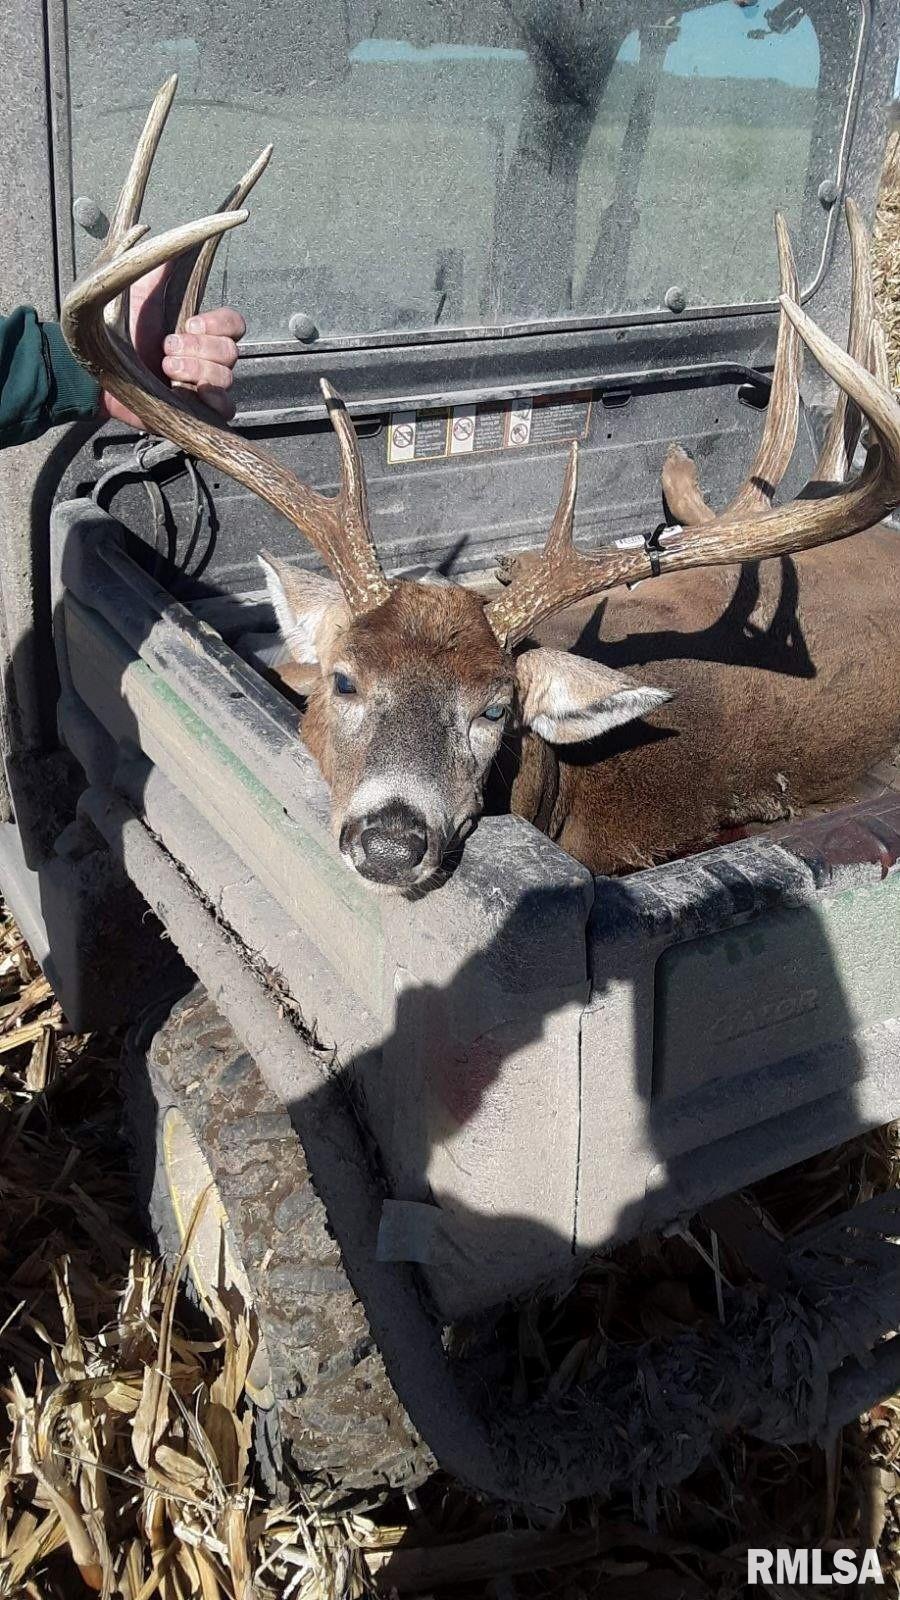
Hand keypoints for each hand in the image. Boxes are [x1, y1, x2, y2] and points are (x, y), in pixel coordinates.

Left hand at [99, 262, 245, 426]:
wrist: (93, 367)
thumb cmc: (113, 329)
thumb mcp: (135, 288)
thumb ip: (157, 262)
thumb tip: (165, 232)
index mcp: (199, 331)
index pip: (234, 325)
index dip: (218, 323)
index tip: (188, 322)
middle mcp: (206, 358)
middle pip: (232, 352)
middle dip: (198, 348)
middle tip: (165, 348)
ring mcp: (203, 387)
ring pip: (226, 378)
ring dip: (195, 371)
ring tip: (164, 368)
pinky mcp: (197, 414)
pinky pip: (226, 409)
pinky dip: (212, 400)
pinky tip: (186, 392)